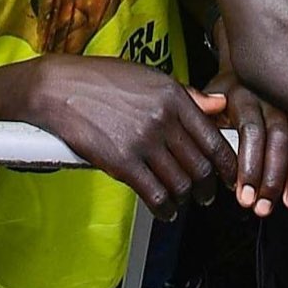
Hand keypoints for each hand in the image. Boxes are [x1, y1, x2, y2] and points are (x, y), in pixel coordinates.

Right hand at [25, 55, 227, 211]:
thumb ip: (187, 96)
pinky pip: (155, 195)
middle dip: (208, 187)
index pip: (214, 139)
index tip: (230, 176)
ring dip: (185, 198)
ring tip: (182, 200)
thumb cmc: (101, 79)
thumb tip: (219, 107)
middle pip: (200, 166)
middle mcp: (163, 119)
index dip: (227, 165)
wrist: (58, 87)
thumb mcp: (148, 77)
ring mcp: (143, 142)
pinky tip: (164, 210)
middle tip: (207, 194)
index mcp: (173, 96)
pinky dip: (164, 208)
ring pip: (181, 184)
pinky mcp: (122, 162)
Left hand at [202, 74, 287, 212]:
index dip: (249, 167)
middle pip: (278, 138)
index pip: (251, 132)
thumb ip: (203, 120)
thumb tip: (205, 154)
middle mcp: (269, 95)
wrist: (247, 57)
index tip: (245, 196)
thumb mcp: (204, 101)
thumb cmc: (224, 92)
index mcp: (241, 94)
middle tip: (266, 207)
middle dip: (273, 178)